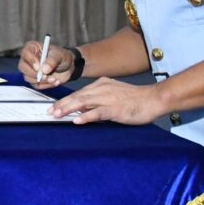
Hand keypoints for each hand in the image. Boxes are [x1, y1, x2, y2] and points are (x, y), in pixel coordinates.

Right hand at [19, 40, 74, 88]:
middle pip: (22, 67)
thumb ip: (52, 60)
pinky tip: (54, 81)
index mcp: (33, 48)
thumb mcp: (60, 55)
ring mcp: (30, 70)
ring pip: (27, 78)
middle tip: (46, 76)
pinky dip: (45, 85)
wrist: (68, 67)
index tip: (39, 67)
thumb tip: (44, 69)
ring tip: (54, 79)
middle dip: (34, 73)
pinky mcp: (34, 79)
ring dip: (42, 80)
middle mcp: (29, 59)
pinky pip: (35, 85)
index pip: (26, 53)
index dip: (31, 61)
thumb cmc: (62, 56)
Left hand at [49, 77, 163, 124]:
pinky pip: (97, 112)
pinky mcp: (115, 109)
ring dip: (68, 109)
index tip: (54, 107)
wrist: (153, 99)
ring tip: (57, 115)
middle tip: (50, 111)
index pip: (79, 93)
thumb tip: (82, 109)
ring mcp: (108, 98)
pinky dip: (86, 116)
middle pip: (78, 96)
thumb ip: (98, 100)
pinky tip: (76, 120)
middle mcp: (103, 89)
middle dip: (62, 104)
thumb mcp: (113, 95)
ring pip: (83, 102)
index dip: (65, 100)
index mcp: (102, 84)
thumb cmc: (135, 99)